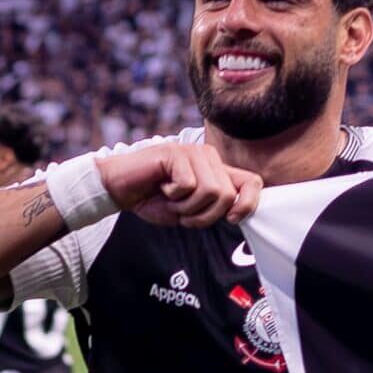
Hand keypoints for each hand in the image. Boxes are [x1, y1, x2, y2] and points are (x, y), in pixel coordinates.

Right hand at [96, 143, 261, 227]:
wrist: (120, 190)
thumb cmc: (154, 200)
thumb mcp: (191, 210)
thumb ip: (215, 208)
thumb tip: (237, 213)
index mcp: (217, 170)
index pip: (252, 182)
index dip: (248, 203)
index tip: (232, 219)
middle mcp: (210, 157)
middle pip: (227, 195)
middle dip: (204, 215)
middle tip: (183, 212)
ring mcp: (193, 152)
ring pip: (211, 191)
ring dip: (188, 207)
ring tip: (171, 199)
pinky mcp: (176, 153)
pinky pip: (188, 185)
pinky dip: (173, 196)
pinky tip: (161, 187)